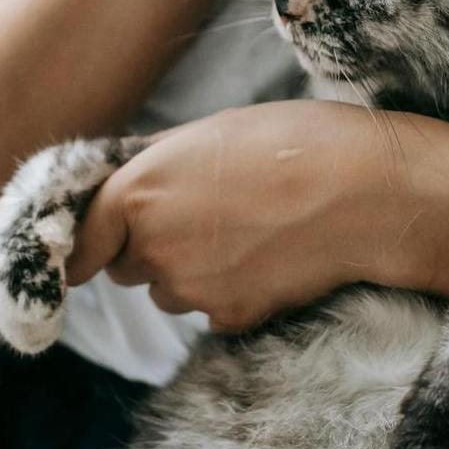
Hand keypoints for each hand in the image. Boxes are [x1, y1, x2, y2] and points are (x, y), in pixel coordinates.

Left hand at [64, 102, 363, 331]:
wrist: (366, 192)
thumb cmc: (293, 142)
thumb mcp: (210, 131)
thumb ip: (157, 163)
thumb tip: (126, 179)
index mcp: (139, 192)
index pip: (83, 239)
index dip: (88, 243)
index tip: (93, 246)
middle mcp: (153, 247)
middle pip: (126, 266)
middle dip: (149, 247)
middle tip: (202, 212)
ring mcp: (192, 289)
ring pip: (169, 289)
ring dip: (189, 269)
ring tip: (245, 229)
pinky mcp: (231, 316)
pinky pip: (210, 309)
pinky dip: (229, 289)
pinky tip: (267, 255)